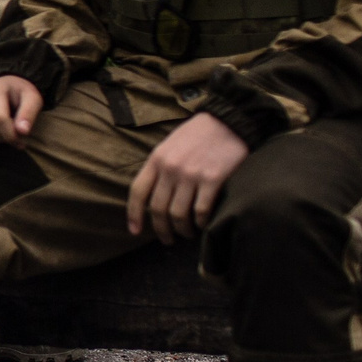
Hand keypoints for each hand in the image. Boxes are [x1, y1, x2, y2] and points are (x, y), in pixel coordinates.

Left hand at [126, 113, 248, 243]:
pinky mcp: (212, 180)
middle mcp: (170, 168)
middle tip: (167, 239)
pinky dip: (200, 223)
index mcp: (156, 159)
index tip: (135, 231)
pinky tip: (202, 225)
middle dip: (161, 229)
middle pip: (158, 209)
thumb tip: (152, 197)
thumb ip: (159, 168)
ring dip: (181, 230)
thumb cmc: (198, 135)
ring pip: (178, 214)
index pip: (138, 192)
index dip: (134, 214)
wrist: (227, 122)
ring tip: (186, 233)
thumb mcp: (169, 145)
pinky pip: (200, 211)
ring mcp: (191, 174)